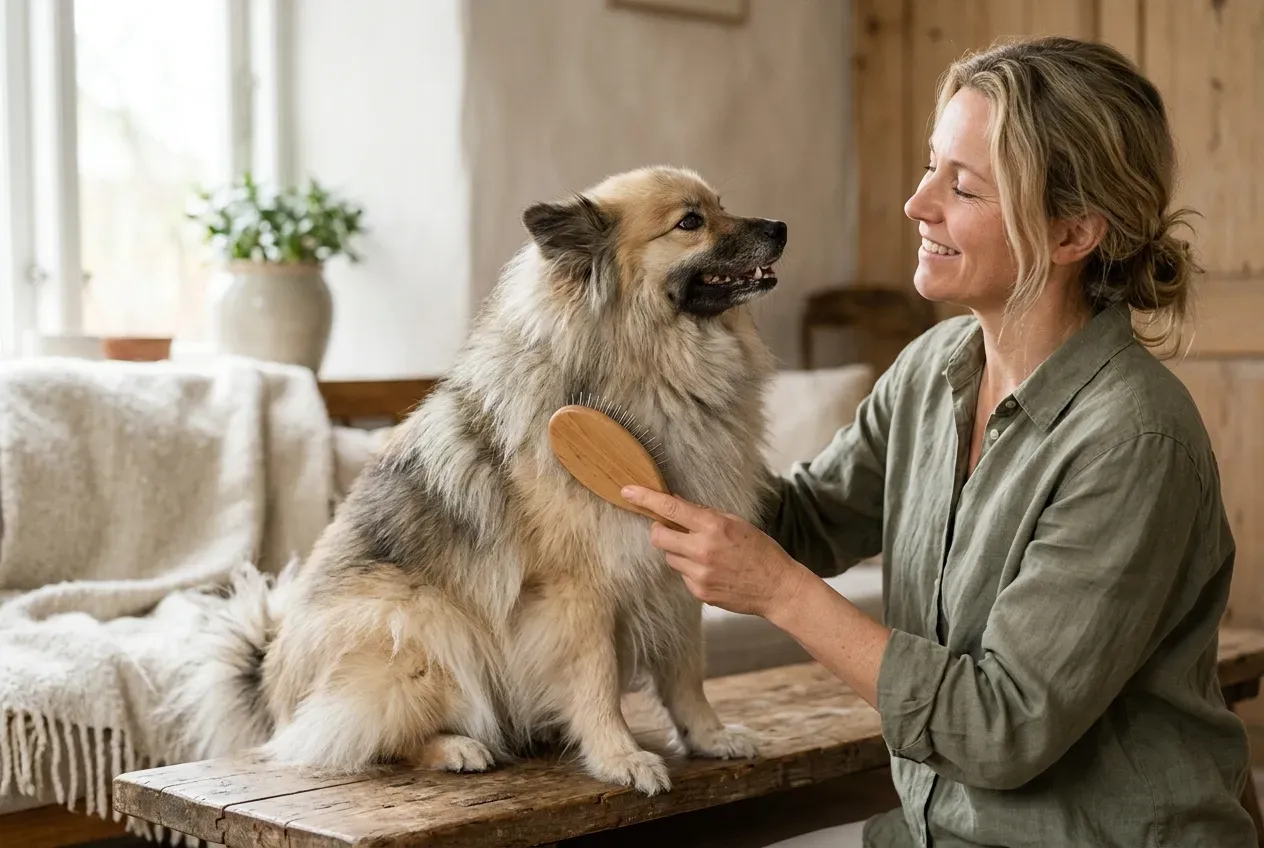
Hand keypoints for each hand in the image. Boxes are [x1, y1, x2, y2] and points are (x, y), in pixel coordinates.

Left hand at [621, 485, 809, 619]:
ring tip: (704, 553)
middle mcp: (702, 550)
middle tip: (672, 528)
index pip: (670, 507)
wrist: (777, 587)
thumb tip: (676, 502)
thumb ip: (704, 514)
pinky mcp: (699, 592)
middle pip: (658, 536)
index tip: (628, 491)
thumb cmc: (760, 550)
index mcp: (713, 526)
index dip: (645, 498)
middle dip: (660, 529)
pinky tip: (712, 570)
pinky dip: (690, 570)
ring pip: (669, 557)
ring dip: (678, 551)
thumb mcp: (735, 522)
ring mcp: (699, 574)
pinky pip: (682, 575)